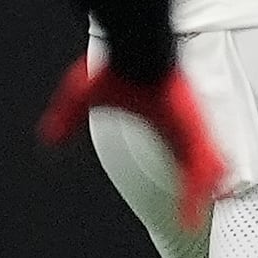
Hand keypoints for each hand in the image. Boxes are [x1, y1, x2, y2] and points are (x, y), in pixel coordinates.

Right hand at [39, 56, 229, 230]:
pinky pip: (205, 155)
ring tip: (205, 209)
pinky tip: (209, 192)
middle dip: (200, 189)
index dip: (179, 181)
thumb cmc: (117, 66)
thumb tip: (49, 137)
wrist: (136, 47)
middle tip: (201, 211)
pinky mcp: (195, 123)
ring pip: (206, 164)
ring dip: (206, 186)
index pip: (174, 158)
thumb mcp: (82, 98)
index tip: (177, 202)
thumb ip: (66, 119)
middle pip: (196, 164)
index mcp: (162, 123)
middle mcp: (180, 126)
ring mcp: (191, 125)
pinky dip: (205, 176)